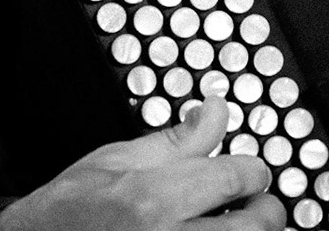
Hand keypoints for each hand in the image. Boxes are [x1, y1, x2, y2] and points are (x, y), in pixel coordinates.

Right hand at [0, 95, 283, 230]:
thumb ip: (174, 141)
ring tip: (235, 226)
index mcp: (151, 200)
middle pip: (255, 226)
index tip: (250, 172)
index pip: (236, 177)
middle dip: (265, 210)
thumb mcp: (113, 162)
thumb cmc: (63, 213)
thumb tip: (216, 110)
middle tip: (256, 204)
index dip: (253, 170)